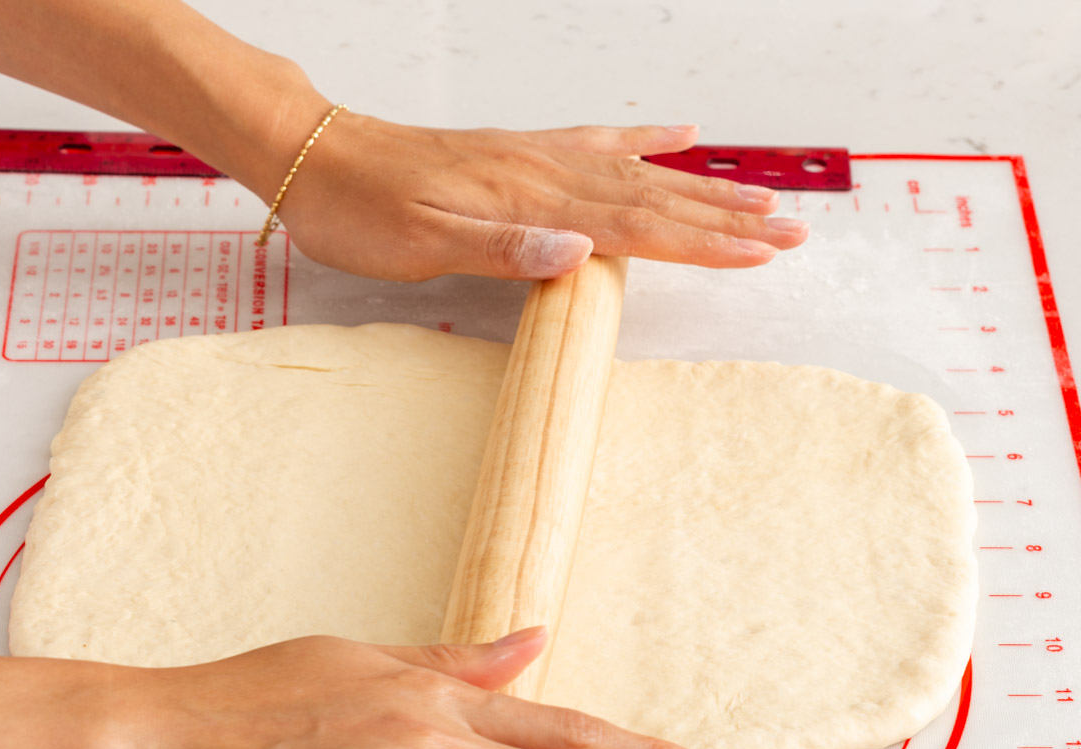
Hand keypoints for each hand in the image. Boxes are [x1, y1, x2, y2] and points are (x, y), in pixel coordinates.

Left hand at [247, 99, 808, 281]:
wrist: (317, 155)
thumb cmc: (361, 211)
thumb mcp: (420, 244)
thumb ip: (502, 249)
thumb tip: (578, 254)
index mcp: (528, 201)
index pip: (635, 225)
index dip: (702, 242)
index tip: (762, 252)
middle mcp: (543, 173)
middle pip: (653, 197)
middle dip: (724, 218)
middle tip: (790, 230)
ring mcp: (534, 157)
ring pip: (636, 172)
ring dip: (700, 188)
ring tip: (756, 196)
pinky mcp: (518, 152)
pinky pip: (595, 141)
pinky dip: (642, 139)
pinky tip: (677, 135)